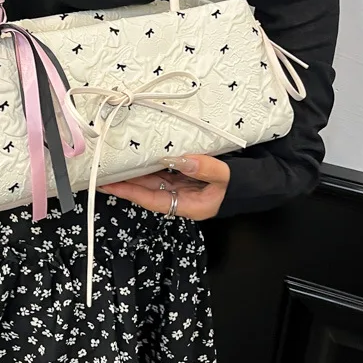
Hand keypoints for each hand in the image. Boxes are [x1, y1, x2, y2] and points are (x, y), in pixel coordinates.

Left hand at [98, 155, 230, 220]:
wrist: (258, 184)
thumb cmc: (243, 185)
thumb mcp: (226, 177)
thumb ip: (205, 169)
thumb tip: (180, 159)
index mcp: (189, 206)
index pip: (151, 200)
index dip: (129, 192)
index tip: (109, 185)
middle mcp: (182, 199)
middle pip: (147, 191)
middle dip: (126, 182)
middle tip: (103, 171)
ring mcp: (184, 188)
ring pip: (154, 181)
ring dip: (136, 173)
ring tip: (115, 162)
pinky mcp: (187, 177)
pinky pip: (164, 172)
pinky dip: (151, 165)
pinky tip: (140, 156)